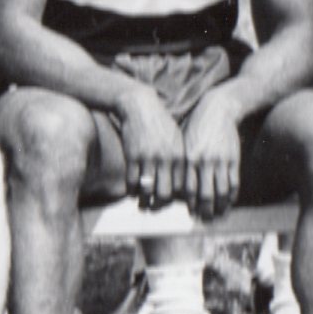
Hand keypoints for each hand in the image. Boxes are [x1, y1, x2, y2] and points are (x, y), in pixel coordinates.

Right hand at [114, 86, 186, 206]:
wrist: (140, 105)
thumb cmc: (159, 122)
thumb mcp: (176, 139)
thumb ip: (179, 159)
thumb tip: (180, 181)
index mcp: (180, 156)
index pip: (181, 188)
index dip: (176, 199)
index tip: (171, 203)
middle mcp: (167, 159)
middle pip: (165, 193)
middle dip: (160, 205)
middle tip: (155, 208)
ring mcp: (148, 158)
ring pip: (147, 190)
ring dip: (144, 202)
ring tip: (142, 206)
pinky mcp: (132, 155)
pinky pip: (132, 181)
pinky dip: (131, 190)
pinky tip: (131, 192)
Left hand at [179, 94, 246, 217]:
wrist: (217, 109)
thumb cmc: (194, 127)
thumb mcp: (182, 142)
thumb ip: (179, 163)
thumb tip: (173, 185)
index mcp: (188, 158)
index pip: (187, 188)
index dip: (189, 203)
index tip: (188, 213)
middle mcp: (204, 161)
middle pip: (205, 194)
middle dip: (204, 210)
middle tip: (203, 220)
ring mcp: (221, 161)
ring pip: (221, 192)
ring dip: (219, 207)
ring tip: (217, 216)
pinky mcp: (233, 159)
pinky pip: (233, 183)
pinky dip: (231, 196)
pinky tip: (228, 202)